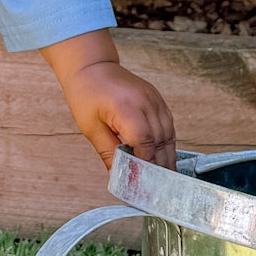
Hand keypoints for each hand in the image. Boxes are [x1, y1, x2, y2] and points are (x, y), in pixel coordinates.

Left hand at [40, 29, 176, 171]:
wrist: (92, 66)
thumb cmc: (86, 95)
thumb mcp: (91, 127)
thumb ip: (108, 152)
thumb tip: (120, 177)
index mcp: (127, 108)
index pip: (144, 142)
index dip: (145, 164)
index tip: (142, 183)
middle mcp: (146, 102)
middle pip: (160, 141)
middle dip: (159, 166)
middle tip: (156, 189)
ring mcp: (154, 99)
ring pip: (169, 134)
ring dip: (166, 156)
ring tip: (162, 179)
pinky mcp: (157, 99)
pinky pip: (168, 125)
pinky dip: (167, 143)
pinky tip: (162, 157)